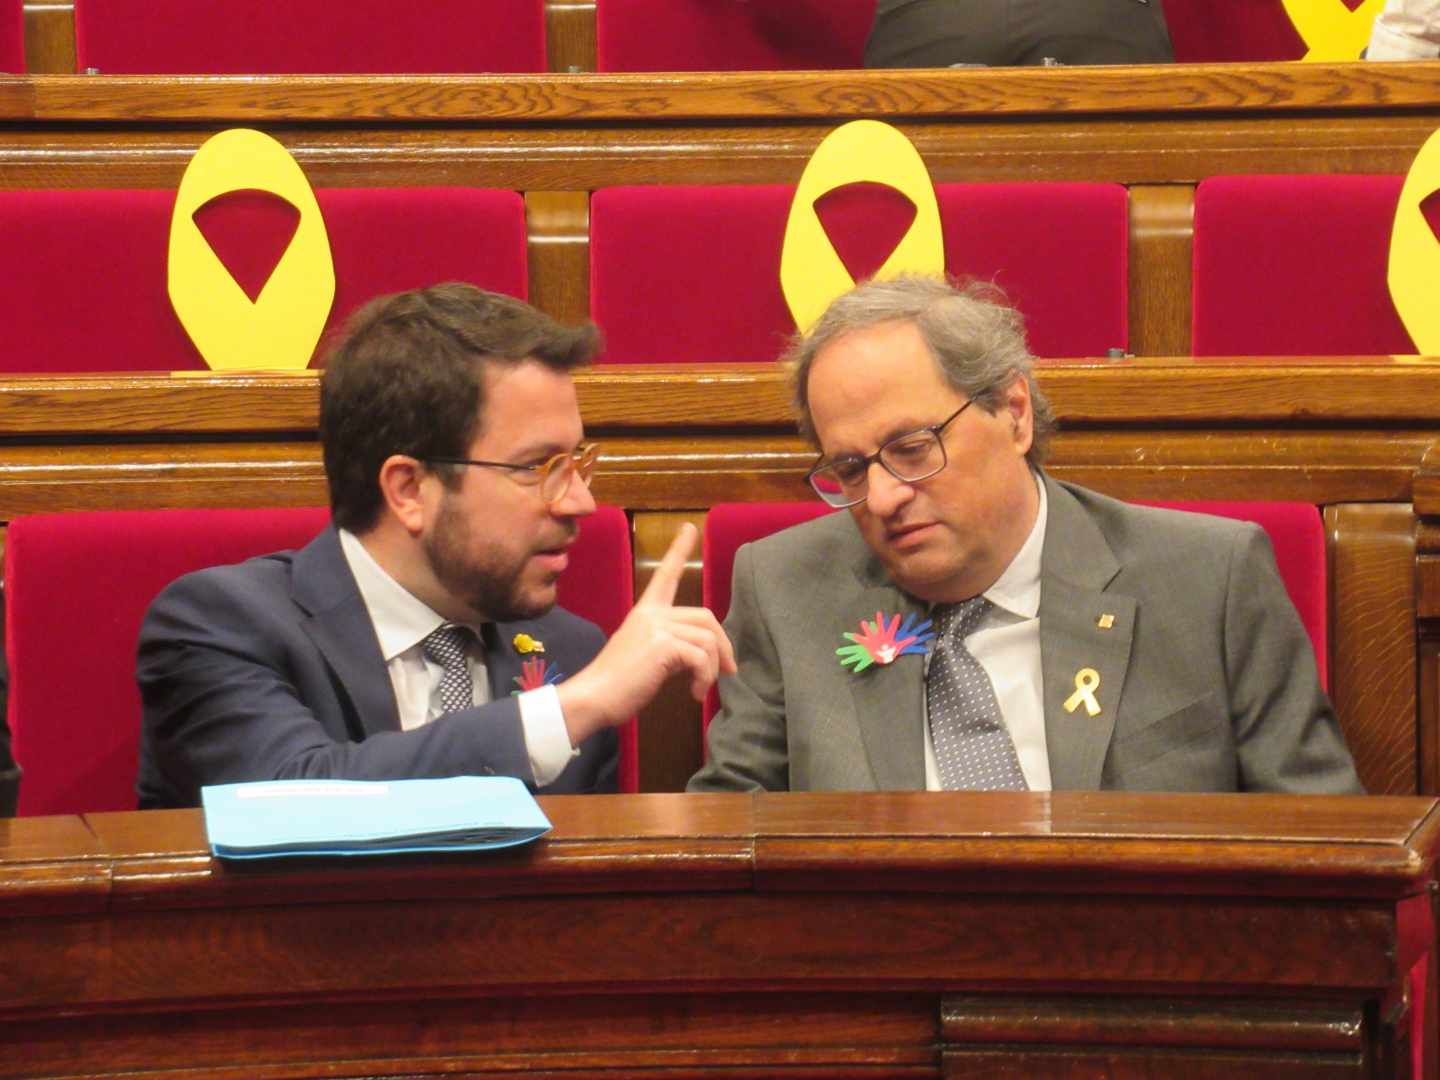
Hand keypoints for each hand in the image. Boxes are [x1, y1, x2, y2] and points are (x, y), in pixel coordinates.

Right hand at [557, 523, 735, 744]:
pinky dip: (705, 678)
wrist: (594, 697)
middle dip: (723, 646)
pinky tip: (694, 693)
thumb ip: (670, 644)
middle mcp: (651, 613)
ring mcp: (656, 626)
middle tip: (728, 670)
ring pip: (708, 639)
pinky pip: (701, 657)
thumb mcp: (645, 654)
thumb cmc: (618, 684)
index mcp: (644, 612)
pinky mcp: (663, 645)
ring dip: (712, 669)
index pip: (665, 574)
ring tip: (701, 688)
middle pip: (706, 617)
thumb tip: (704, 655)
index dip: (679, 550)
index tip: (689, 528)